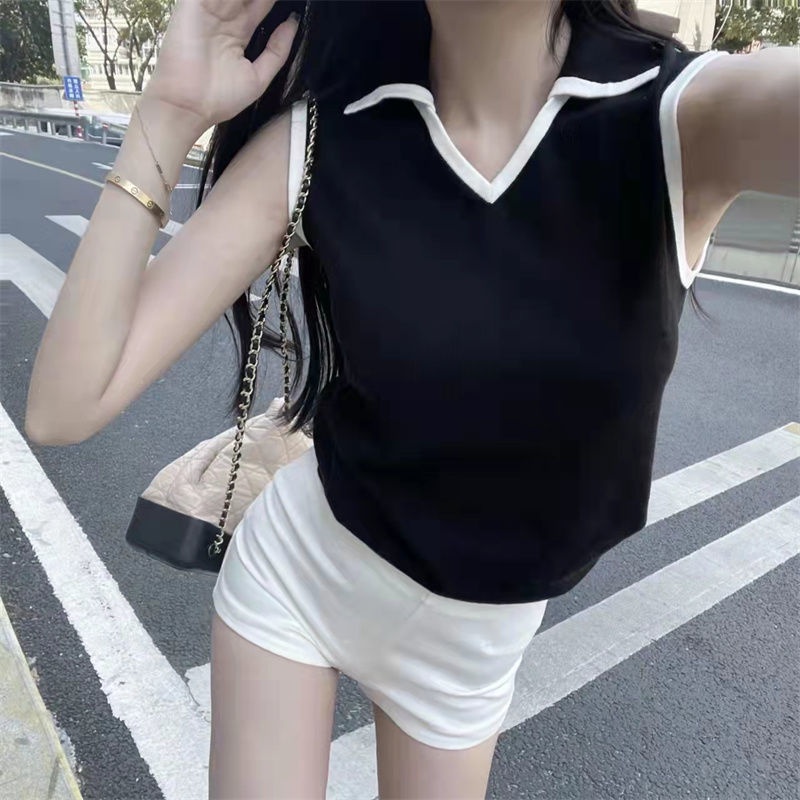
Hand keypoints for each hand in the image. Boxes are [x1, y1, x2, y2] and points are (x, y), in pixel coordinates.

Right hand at [143, 0, 298, 132]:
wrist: (189, 106)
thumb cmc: (220, 98)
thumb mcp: (259, 77)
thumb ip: (277, 51)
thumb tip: (293, 22)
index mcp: (240, 31)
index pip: (262, 5)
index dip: (276, 2)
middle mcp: (225, 17)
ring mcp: (209, 8)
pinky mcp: (193, 4)